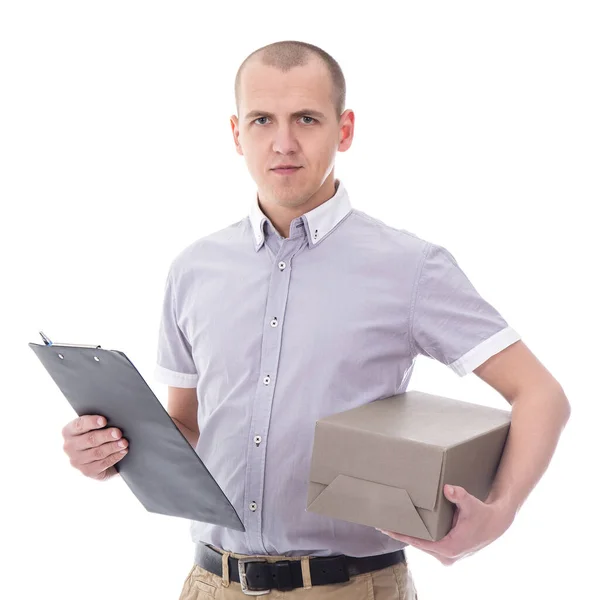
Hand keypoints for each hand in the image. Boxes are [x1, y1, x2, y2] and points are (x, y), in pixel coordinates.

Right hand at [62, 415, 128, 480]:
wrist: (98, 456)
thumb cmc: (98, 434)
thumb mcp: (95, 426)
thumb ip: (99, 422)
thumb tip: (114, 417)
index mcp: (69, 431)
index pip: (79, 425)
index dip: (91, 422)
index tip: (104, 420)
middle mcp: (70, 447)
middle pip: (89, 440)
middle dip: (106, 436)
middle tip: (118, 433)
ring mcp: (77, 461)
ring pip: (97, 453)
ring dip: (113, 447)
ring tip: (124, 442)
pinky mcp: (87, 471)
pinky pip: (102, 464)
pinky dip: (115, 457)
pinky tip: (123, 451)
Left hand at [376, 484, 514, 565]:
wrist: (496, 524)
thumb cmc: (482, 514)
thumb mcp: (471, 504)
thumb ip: (460, 496)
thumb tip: (448, 489)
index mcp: (449, 547)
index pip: (419, 542)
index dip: (401, 535)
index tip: (386, 529)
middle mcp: (446, 556)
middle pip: (417, 544)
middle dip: (401, 534)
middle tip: (381, 524)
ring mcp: (446, 556)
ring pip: (422, 545)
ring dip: (408, 536)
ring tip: (389, 525)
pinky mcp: (447, 552)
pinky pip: (427, 544)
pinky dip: (417, 536)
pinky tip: (406, 528)